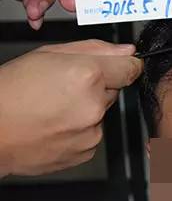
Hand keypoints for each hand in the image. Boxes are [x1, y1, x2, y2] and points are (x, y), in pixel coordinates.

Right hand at [0, 40, 142, 175]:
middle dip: (96, 88)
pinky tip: (54, 125)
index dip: (125, 65)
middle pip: (113, 90)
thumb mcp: (48, 54)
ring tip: (54, 109)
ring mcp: (92, 132)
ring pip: (101, 113)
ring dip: (86, 109)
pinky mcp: (87, 151)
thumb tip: (126, 51)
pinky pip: (92, 134)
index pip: (131, 68)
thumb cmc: (10, 92)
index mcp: (88, 76)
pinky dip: (79, 129)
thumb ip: (95, 50)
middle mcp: (94, 105)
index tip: (120, 66)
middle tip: (64, 88)